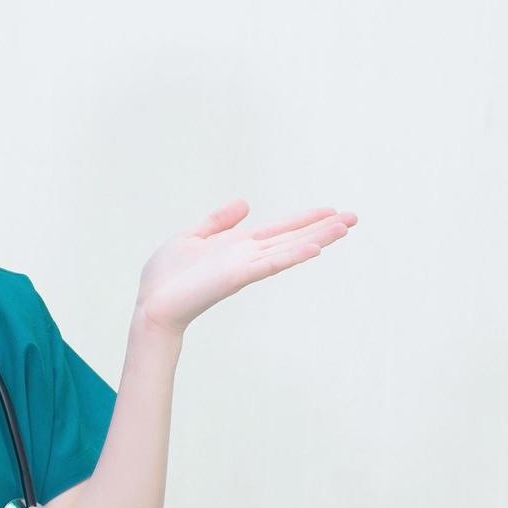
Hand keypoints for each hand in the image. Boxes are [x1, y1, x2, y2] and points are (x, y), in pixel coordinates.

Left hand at [134, 199, 357, 334]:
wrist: (153, 304)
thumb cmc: (167, 277)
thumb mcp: (192, 237)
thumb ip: (218, 221)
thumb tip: (246, 203)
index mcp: (238, 245)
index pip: (279, 230)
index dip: (304, 220)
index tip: (331, 211)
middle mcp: (248, 256)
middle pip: (292, 238)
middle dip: (322, 228)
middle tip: (354, 217)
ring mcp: (245, 267)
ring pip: (289, 250)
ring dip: (317, 238)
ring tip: (345, 227)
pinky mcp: (237, 277)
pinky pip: (269, 265)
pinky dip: (291, 257)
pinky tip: (314, 249)